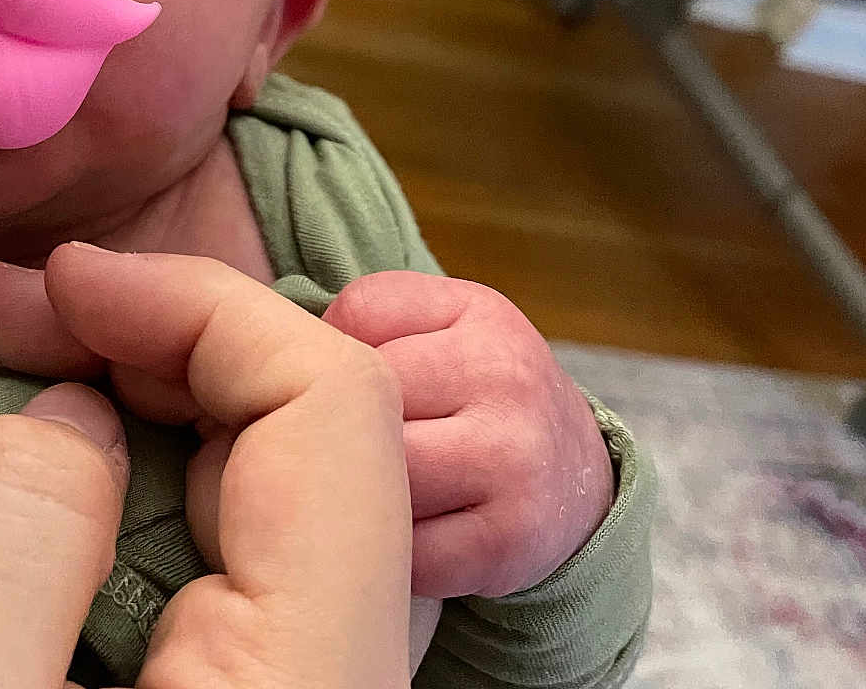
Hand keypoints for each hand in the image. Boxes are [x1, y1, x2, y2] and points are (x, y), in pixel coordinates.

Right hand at [0, 245, 412, 687]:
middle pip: (314, 440)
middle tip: (10, 311)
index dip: (201, 303)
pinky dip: (138, 477)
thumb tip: (80, 412)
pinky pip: (225, 558)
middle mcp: (335, 683)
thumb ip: (12, 528)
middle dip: (158, 336)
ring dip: (144, 397)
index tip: (60, 281)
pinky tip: (52, 461)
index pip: (335, 411)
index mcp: (308, 680)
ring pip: (268, 495)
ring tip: (14, 360)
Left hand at [324, 272, 613, 598]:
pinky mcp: (506, 545)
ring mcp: (512, 465)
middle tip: (333, 439)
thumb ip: (371, 311)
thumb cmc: (479, 386)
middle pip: (365, 401)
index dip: (334, 346)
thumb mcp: (444, 320)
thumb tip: (290, 351)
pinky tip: (393, 532)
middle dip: (337, 423)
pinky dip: (385, 551)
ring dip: (356, 488)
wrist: (575, 473)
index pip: (362, 314)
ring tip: (360, 483)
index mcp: (482, 315)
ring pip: (379, 476)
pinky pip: (403, 552)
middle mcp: (506, 382)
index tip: (344, 372)